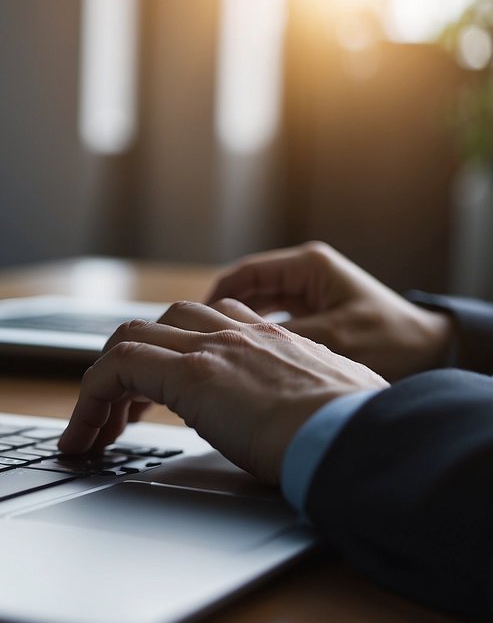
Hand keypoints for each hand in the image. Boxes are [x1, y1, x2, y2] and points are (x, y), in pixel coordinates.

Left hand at [58, 299, 387, 484]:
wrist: (366, 440)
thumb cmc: (358, 439)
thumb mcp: (330, 413)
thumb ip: (303, 407)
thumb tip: (300, 433)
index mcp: (277, 341)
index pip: (207, 326)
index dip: (171, 355)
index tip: (153, 396)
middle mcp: (242, 334)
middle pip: (160, 325)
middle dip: (129, 367)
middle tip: (116, 417)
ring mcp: (215, 348)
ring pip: (130, 340)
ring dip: (103, 385)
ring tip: (92, 433)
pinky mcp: (191, 372)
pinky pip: (116, 369)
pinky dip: (89, 401)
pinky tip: (83, 438)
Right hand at [207, 241, 452, 380]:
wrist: (432, 353)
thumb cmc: (391, 342)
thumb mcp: (329, 338)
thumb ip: (276, 337)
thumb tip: (229, 343)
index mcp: (307, 266)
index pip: (242, 274)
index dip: (212, 299)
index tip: (191, 326)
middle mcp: (306, 273)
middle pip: (245, 289)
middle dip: (220, 314)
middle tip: (198, 343)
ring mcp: (310, 291)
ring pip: (256, 304)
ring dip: (236, 326)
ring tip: (216, 352)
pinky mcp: (314, 310)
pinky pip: (272, 318)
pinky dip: (256, 335)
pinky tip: (244, 357)